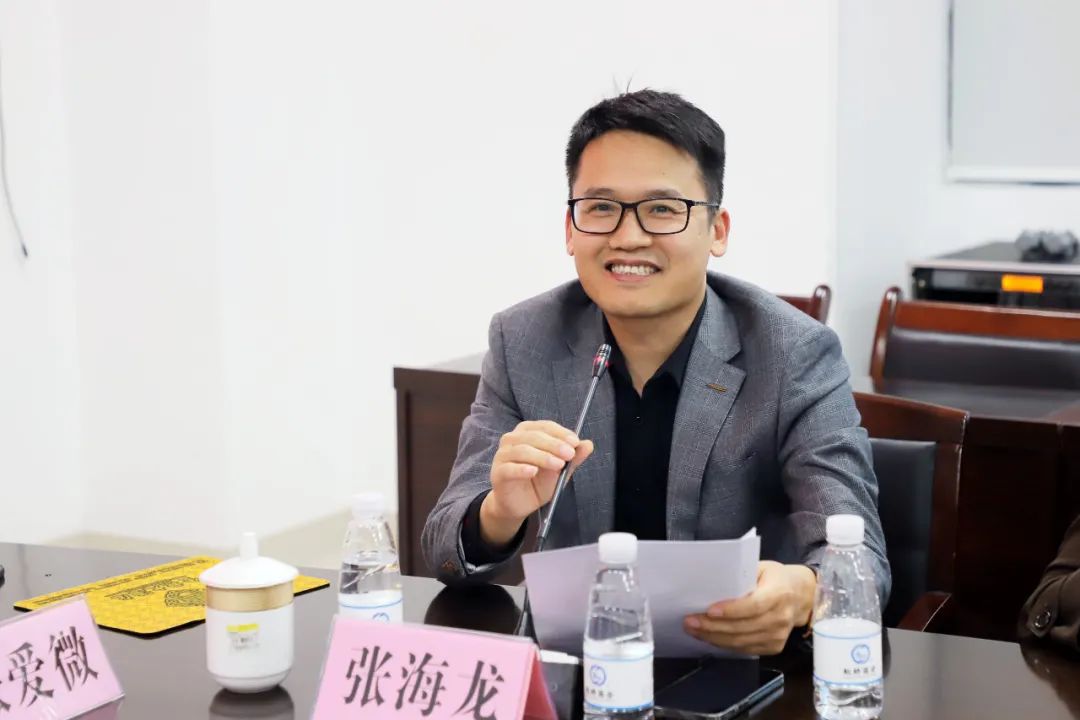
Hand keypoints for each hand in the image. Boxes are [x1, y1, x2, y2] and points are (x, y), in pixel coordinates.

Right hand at [480, 420, 593, 545]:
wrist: (520, 504)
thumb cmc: (538, 482)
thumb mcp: (560, 469)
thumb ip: (573, 457)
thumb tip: (588, 444)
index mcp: (528, 432)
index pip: (545, 426)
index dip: (561, 433)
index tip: (575, 442)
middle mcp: (513, 439)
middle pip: (534, 436)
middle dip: (554, 444)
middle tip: (569, 454)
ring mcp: (503, 455)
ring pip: (522, 450)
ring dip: (542, 456)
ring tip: (558, 465)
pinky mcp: (498, 473)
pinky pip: (509, 468)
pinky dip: (522, 469)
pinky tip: (533, 471)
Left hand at [683, 561, 816, 654]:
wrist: (802, 596)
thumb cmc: (776, 578)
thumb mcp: (762, 567)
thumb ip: (742, 576)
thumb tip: (711, 582)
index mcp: (778, 594)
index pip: (753, 606)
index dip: (731, 610)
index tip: (709, 610)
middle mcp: (781, 617)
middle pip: (743, 627)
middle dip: (713, 626)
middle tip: (690, 621)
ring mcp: (778, 636)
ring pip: (741, 642)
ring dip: (714, 638)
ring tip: (694, 630)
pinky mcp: (774, 647)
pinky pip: (745, 649)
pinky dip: (725, 644)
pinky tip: (709, 637)